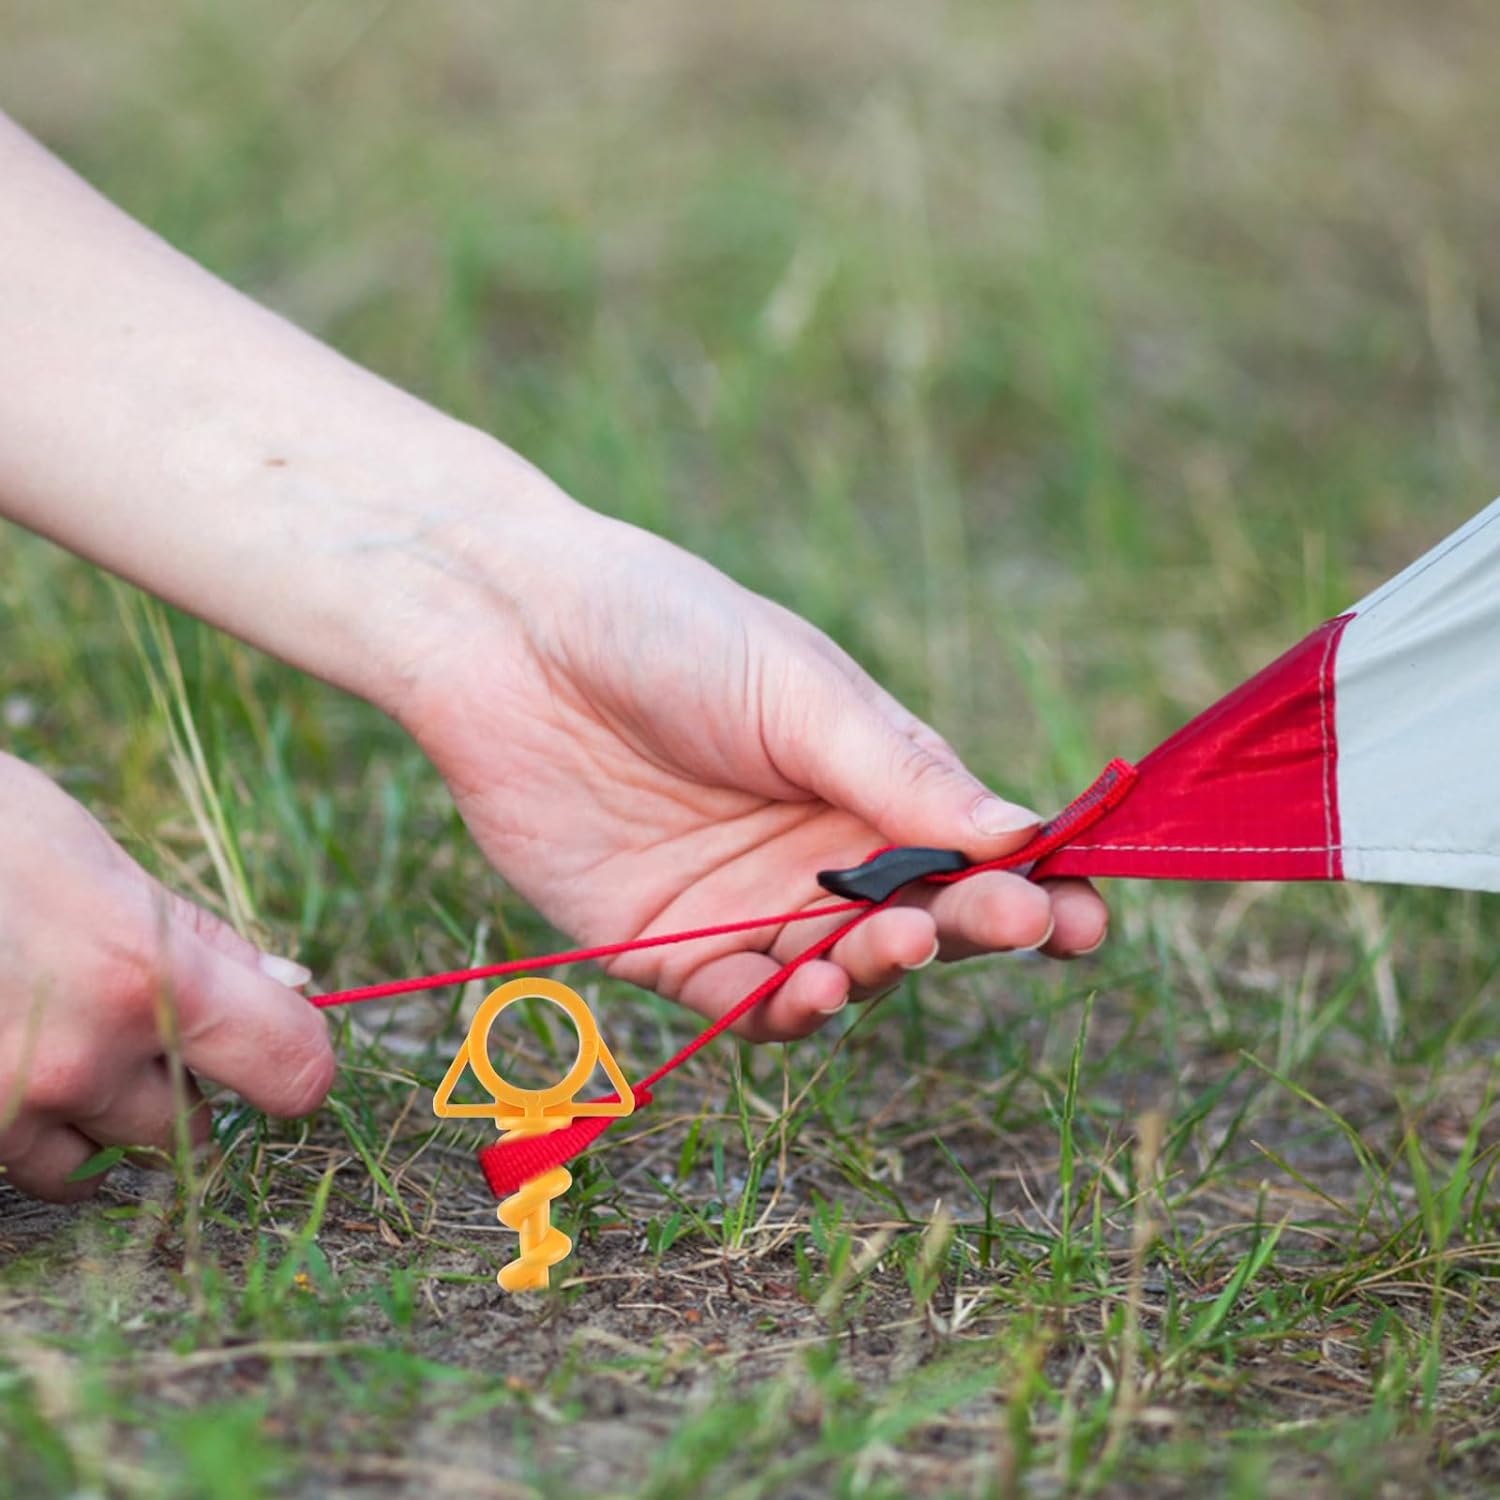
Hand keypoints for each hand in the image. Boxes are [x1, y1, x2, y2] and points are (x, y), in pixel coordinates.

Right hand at [0, 753, 333, 1200]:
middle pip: (198, 1128)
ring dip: (113, 1115)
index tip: (281, 1044)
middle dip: (189, 1087)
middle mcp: (87, 1056)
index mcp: (153, 976)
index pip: (291, 1068)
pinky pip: (37, 1167)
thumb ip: (204, 942)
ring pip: (113, 1158)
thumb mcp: (107, 865)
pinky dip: (45, 1133)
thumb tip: (292, 988)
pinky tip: (23, 1062)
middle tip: (145, 1024)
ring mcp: (11, 1104)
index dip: (298, 1060)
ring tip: (70, 1032)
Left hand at [398, 501, 1109, 1040]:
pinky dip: (777, 1013)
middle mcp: (814, 856)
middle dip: (967, 930)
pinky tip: (804, 994)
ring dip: (874, 977)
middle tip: (1002, 925)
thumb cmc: (669, 631)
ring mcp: (741, 906)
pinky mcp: (663, 947)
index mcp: (866, 781)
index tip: (1085, 920)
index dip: (1033, 891)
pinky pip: (736, 1005)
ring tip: (893, 950)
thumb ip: (904, 775)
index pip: (971, 854)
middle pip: (915, 923)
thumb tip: (1031, 836)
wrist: (510, 634)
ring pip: (835, 975)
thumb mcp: (801, 693)